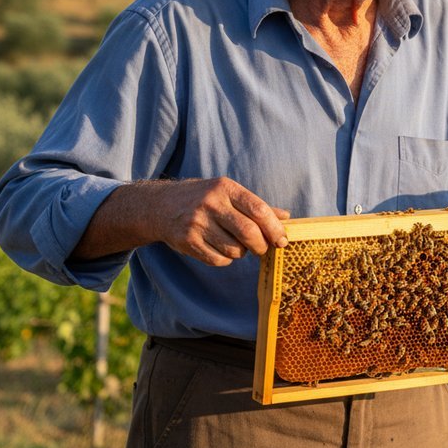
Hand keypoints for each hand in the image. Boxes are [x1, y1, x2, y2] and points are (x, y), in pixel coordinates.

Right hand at [156, 177, 290, 265]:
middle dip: (261, 246)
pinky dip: (225, 259)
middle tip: (262, 248)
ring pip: (235, 250)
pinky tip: (219, 248)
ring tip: (234, 244)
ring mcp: (197, 222)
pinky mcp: (187, 241)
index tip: (282, 240)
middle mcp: (211, 203)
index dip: (274, 228)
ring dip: (241, 252)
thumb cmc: (203, 199)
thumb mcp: (228, 194)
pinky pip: (218, 260)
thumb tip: (286, 217)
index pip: (258, 209)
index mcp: (226, 188)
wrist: (161, 206)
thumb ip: (256, 206)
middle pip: (248, 232)